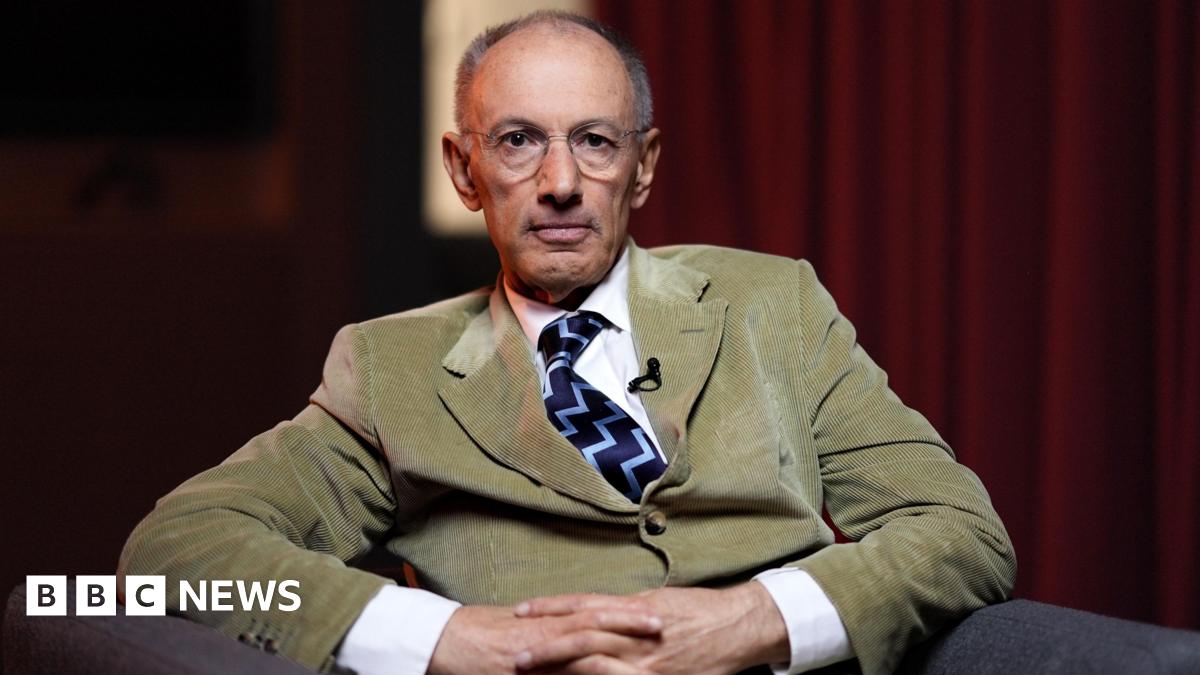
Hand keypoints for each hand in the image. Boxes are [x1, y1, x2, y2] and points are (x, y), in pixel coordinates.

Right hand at [427, 603, 663, 674]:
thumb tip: (572, 630)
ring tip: (646, 639)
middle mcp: (547, 629)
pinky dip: (587, 670)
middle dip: (630, 622)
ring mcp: (538, 649)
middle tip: (663, 621)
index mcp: (548, 619)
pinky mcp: (526, 666)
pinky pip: (561, 666)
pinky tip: (606, 673)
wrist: (441, 642)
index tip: (652, 609)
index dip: (624, 610)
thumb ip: (548, 629)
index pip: (594, 609)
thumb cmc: (476, 634)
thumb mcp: (518, 629)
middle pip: (597, 620)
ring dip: (617, 637)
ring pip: (585, 639)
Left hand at [512, 583, 789, 674]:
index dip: (550, 608)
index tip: (520, 611)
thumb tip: (592, 612)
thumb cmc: (700, 612)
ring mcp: (647, 662)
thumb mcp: (657, 602)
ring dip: (559, 667)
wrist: (740, 627)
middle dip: (545, 645)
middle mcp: (636, 633)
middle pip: (581, 636)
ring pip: (593, 663)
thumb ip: (624, 611)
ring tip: (529, 670)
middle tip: (514, 653)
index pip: (582, 606)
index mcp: (633, 609)